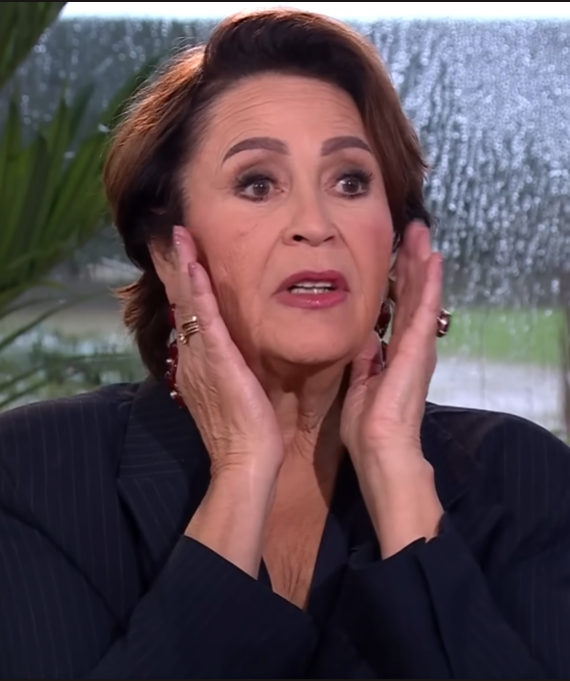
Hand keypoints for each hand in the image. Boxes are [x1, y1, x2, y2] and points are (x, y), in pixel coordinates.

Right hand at [172, 226, 283, 482]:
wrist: (244, 461)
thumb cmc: (244, 432)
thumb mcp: (230, 393)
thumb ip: (225, 369)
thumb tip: (230, 353)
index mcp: (196, 361)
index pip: (185, 313)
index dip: (180, 282)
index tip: (178, 255)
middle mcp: (191, 355)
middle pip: (178, 301)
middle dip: (173, 266)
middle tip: (167, 234)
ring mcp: (201, 357)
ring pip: (187, 303)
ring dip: (182, 266)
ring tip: (177, 235)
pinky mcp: (217, 361)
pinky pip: (206, 319)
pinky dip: (197, 291)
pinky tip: (194, 266)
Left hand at [341, 222, 441, 467]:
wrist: (380, 447)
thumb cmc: (368, 424)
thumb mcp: (360, 383)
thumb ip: (365, 359)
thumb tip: (366, 338)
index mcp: (395, 354)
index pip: (397, 309)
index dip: (398, 281)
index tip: (396, 254)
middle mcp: (411, 345)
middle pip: (411, 295)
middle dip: (412, 262)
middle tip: (413, 231)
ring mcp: (418, 346)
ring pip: (420, 295)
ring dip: (421, 263)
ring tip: (422, 232)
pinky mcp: (419, 348)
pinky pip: (425, 309)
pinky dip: (429, 283)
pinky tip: (433, 259)